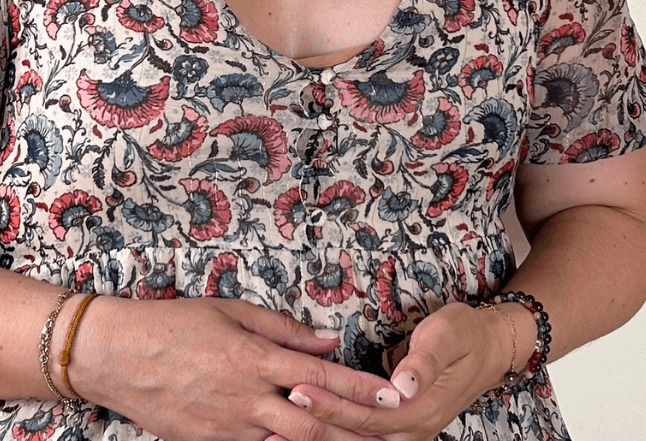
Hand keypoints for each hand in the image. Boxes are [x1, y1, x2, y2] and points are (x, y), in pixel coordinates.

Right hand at [73, 296, 393, 440]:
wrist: (118, 356)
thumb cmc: (174, 324)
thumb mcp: (230, 310)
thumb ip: (282, 327)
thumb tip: (327, 337)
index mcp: (254, 356)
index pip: (321, 375)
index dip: (360, 387)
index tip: (391, 395)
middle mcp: (247, 397)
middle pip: (315, 422)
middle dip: (356, 431)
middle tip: (390, 432)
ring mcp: (229, 428)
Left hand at [282, 301, 515, 440]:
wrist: (491, 348)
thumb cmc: (466, 335)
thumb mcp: (448, 336)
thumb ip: (425, 361)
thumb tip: (404, 383)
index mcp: (421, 409)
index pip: (367, 413)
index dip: (332, 405)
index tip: (299, 389)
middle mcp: (412, 431)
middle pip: (356, 436)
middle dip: (314, 428)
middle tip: (273, 419)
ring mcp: (407, 434)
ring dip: (318, 440)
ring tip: (276, 437)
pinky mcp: (400, 428)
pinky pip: (363, 439)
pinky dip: (334, 438)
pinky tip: (307, 434)